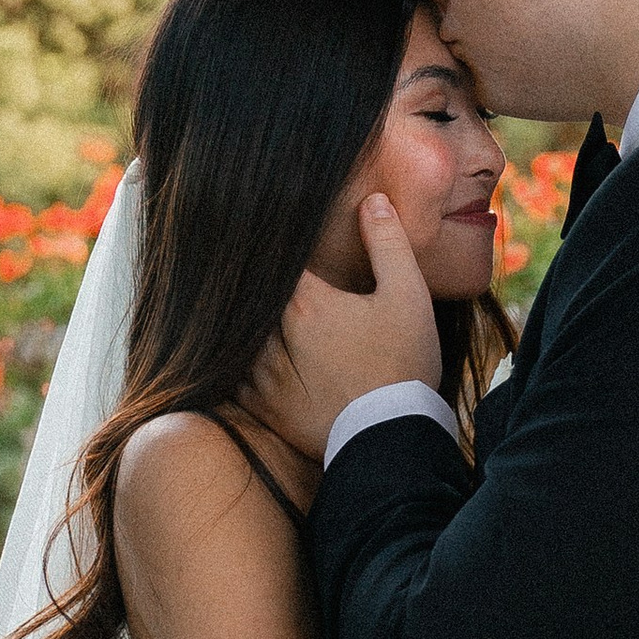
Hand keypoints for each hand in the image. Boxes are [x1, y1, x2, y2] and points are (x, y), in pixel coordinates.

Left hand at [250, 195, 440, 463]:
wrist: (391, 438)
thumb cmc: (403, 363)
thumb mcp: (408, 296)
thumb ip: (388, 244)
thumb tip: (371, 200)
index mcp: (306, 302)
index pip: (276, 263)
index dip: (274, 250)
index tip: (263, 232)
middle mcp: (275, 335)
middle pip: (254, 298)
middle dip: (253, 285)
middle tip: (235, 266)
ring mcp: (264, 375)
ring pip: (242, 337)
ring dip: (242, 324)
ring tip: (231, 305)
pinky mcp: (263, 408)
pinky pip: (237, 379)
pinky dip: (237, 365)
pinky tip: (239, 355)